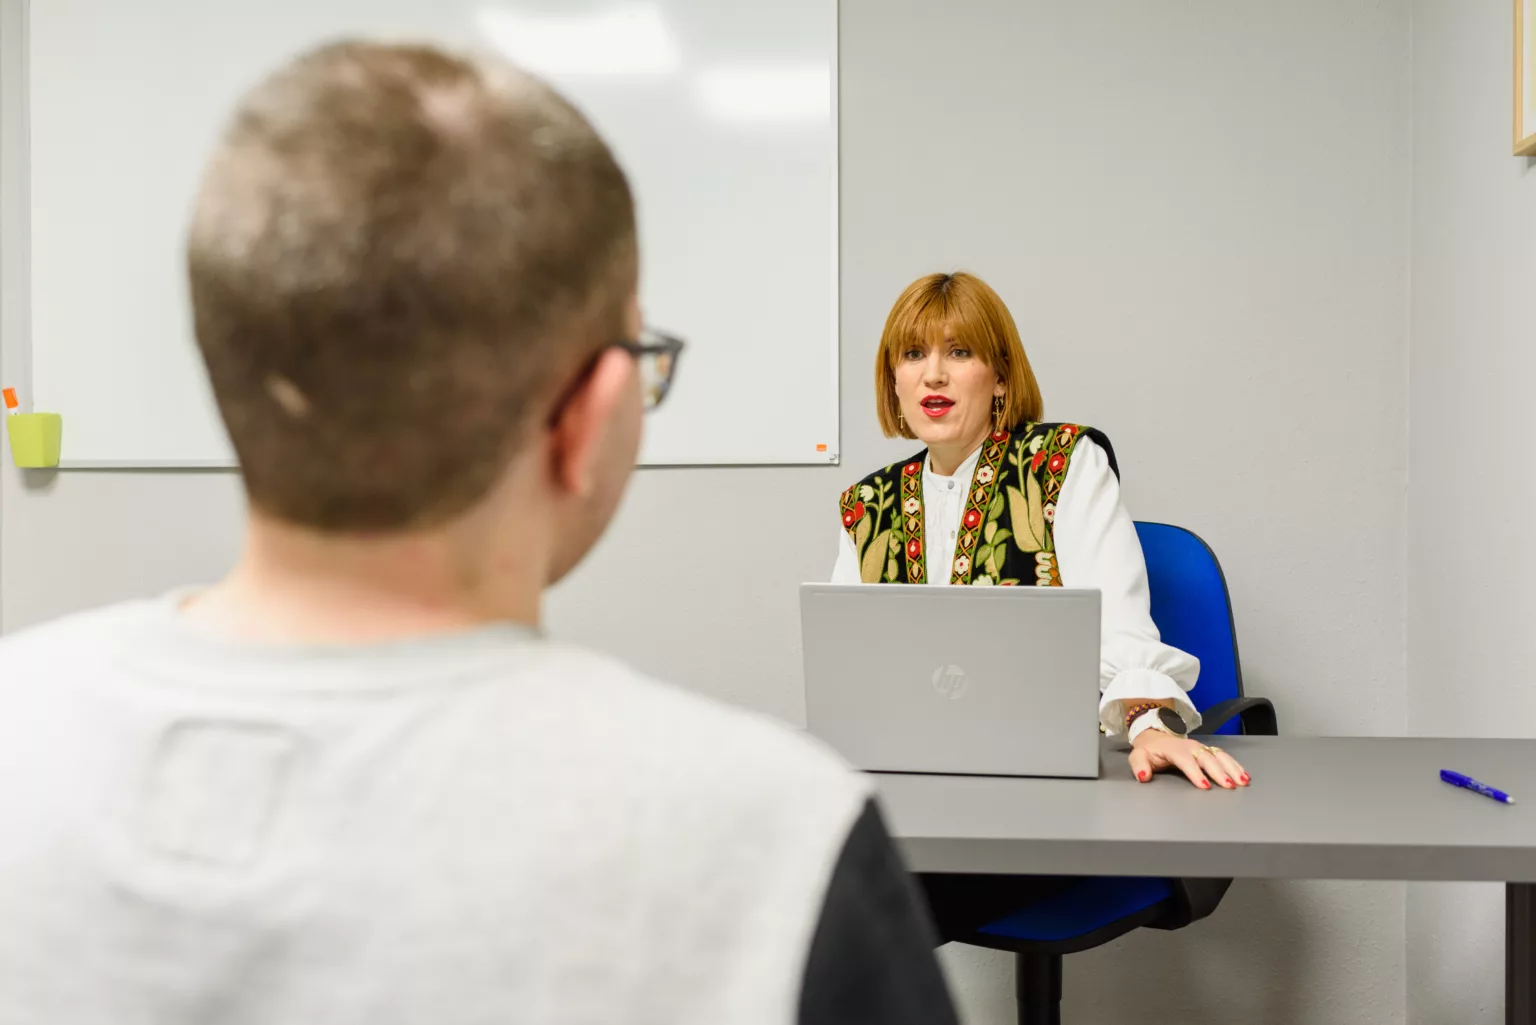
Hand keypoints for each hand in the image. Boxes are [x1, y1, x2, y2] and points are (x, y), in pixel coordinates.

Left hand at [1129, 731, 1249, 789]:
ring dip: (1232, 768)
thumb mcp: (1138, 756)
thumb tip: (1144, 776)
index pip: (1186, 760)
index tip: (1204, 786)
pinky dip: (1235, 765)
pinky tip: (1244, 775)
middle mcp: (1190, 747)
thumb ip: (1139, 766)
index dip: (1195, 773)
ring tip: (1242, 781)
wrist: (1155, 737)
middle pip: (1207, 758)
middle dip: (1219, 772)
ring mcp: (1201, 748)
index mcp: (1174, 749)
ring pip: (1219, 756)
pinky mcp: (1208, 751)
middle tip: (1229, 786)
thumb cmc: (1149, 750)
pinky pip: (1224, 756)